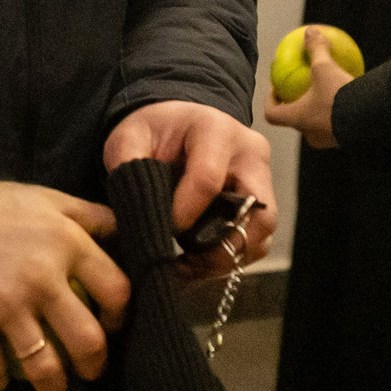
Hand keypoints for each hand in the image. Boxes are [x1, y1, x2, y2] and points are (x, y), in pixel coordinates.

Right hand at [0, 181, 129, 390]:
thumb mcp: (48, 200)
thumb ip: (89, 216)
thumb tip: (127, 232)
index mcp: (67, 244)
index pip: (117, 291)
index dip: (120, 315)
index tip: (111, 324)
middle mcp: (42, 279)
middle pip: (87, 340)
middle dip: (94, 365)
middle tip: (89, 370)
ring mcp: (6, 307)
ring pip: (45, 367)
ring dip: (53, 386)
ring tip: (52, 387)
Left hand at [104, 100, 278, 276]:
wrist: (176, 125)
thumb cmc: (154, 132)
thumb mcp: (129, 137)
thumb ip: (128, 169)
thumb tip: (140, 216)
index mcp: (216, 130)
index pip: (207, 180)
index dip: (183, 214)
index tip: (163, 230)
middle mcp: (250, 153)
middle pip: (256, 212)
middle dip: (219, 246)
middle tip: (185, 262)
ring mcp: (262, 178)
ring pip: (262, 233)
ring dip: (226, 257)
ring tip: (189, 266)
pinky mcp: (262, 201)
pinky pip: (258, 240)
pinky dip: (230, 256)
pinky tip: (199, 261)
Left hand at [264, 26, 354, 149]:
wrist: (369, 120)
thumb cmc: (338, 95)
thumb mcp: (325, 68)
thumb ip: (316, 49)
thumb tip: (310, 30)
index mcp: (297, 119)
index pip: (273, 114)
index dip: (271, 101)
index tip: (278, 88)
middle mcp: (310, 133)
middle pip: (296, 120)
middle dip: (299, 105)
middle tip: (303, 90)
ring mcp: (328, 140)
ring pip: (317, 125)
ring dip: (319, 111)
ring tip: (327, 93)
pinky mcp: (346, 140)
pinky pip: (338, 125)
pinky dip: (339, 114)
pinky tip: (351, 98)